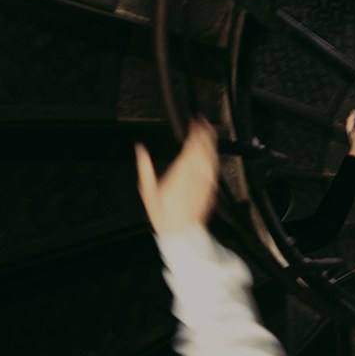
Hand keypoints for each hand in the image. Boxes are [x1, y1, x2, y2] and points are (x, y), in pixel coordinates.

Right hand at [135, 118, 218, 235]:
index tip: (195, 122)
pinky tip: (211, 153)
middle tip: (203, 122)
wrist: (181, 234)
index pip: (190, 148)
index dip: (194, 133)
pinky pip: (214, 169)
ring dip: (211, 144)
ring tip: (209, 132)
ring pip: (211, 158)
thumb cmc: (163, 215)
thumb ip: (145, 167)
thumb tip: (140, 150)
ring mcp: (205, 184)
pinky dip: (213, 158)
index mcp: (179, 175)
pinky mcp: (211, 190)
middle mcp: (194, 178)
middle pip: (203, 150)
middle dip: (204, 134)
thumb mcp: (147, 192)